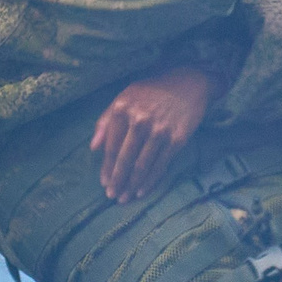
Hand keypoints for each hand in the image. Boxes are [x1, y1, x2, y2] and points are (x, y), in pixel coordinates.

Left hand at [91, 65, 215, 201]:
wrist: (188, 83)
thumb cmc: (151, 92)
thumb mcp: (124, 98)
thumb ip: (105, 121)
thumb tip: (93, 147)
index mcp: (123, 109)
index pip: (112, 146)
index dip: (107, 167)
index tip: (104, 182)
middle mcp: (140, 120)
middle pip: (125, 158)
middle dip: (117, 181)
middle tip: (112, 196)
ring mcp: (160, 131)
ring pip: (142, 165)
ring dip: (132, 185)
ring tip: (125, 198)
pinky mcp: (177, 139)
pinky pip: (161, 165)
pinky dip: (151, 181)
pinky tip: (142, 191)